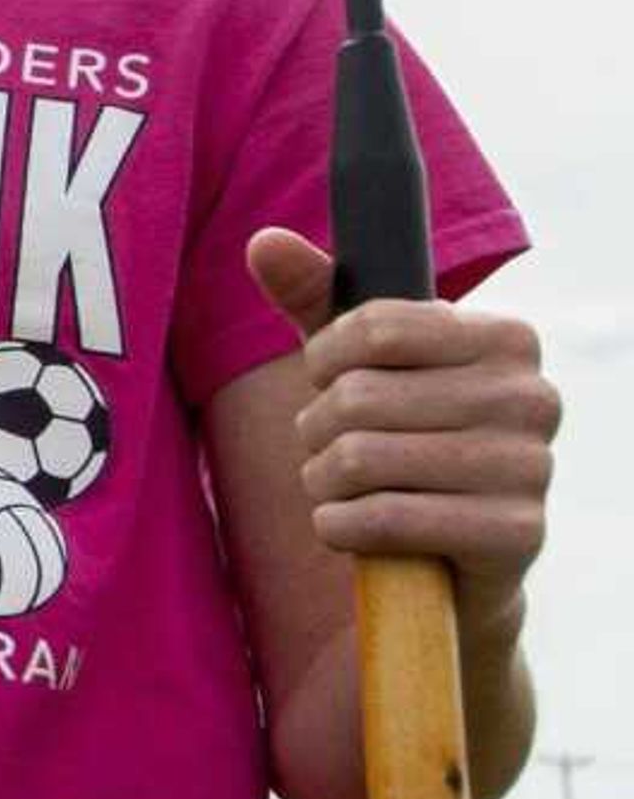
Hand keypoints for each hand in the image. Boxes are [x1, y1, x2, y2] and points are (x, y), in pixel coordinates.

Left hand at [249, 228, 556, 637]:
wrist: (453, 558)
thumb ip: (316, 295)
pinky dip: (339, 527)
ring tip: (340, 488)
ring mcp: (531, 468)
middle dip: (315, 430)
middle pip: (357, 397)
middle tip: (329, 449)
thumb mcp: (361, 361)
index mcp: (508, 339)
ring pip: (360, 459)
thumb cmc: (402, 436)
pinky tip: (350, 527)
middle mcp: (532, 397)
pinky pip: (384, 519)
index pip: (373, 327)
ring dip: (322, 481)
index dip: (325, 359)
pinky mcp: (514, 536)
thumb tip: (264, 240)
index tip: (329, 379)